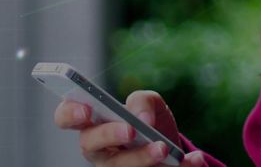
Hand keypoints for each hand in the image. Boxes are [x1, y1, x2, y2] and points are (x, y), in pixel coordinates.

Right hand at [53, 89, 205, 165]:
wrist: (170, 146)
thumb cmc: (149, 121)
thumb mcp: (149, 103)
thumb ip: (142, 101)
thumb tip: (142, 119)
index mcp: (94, 124)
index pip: (66, 117)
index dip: (70, 113)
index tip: (86, 110)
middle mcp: (99, 150)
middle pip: (90, 145)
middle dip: (109, 135)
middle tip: (131, 130)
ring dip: (143, 158)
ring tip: (164, 149)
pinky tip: (193, 159)